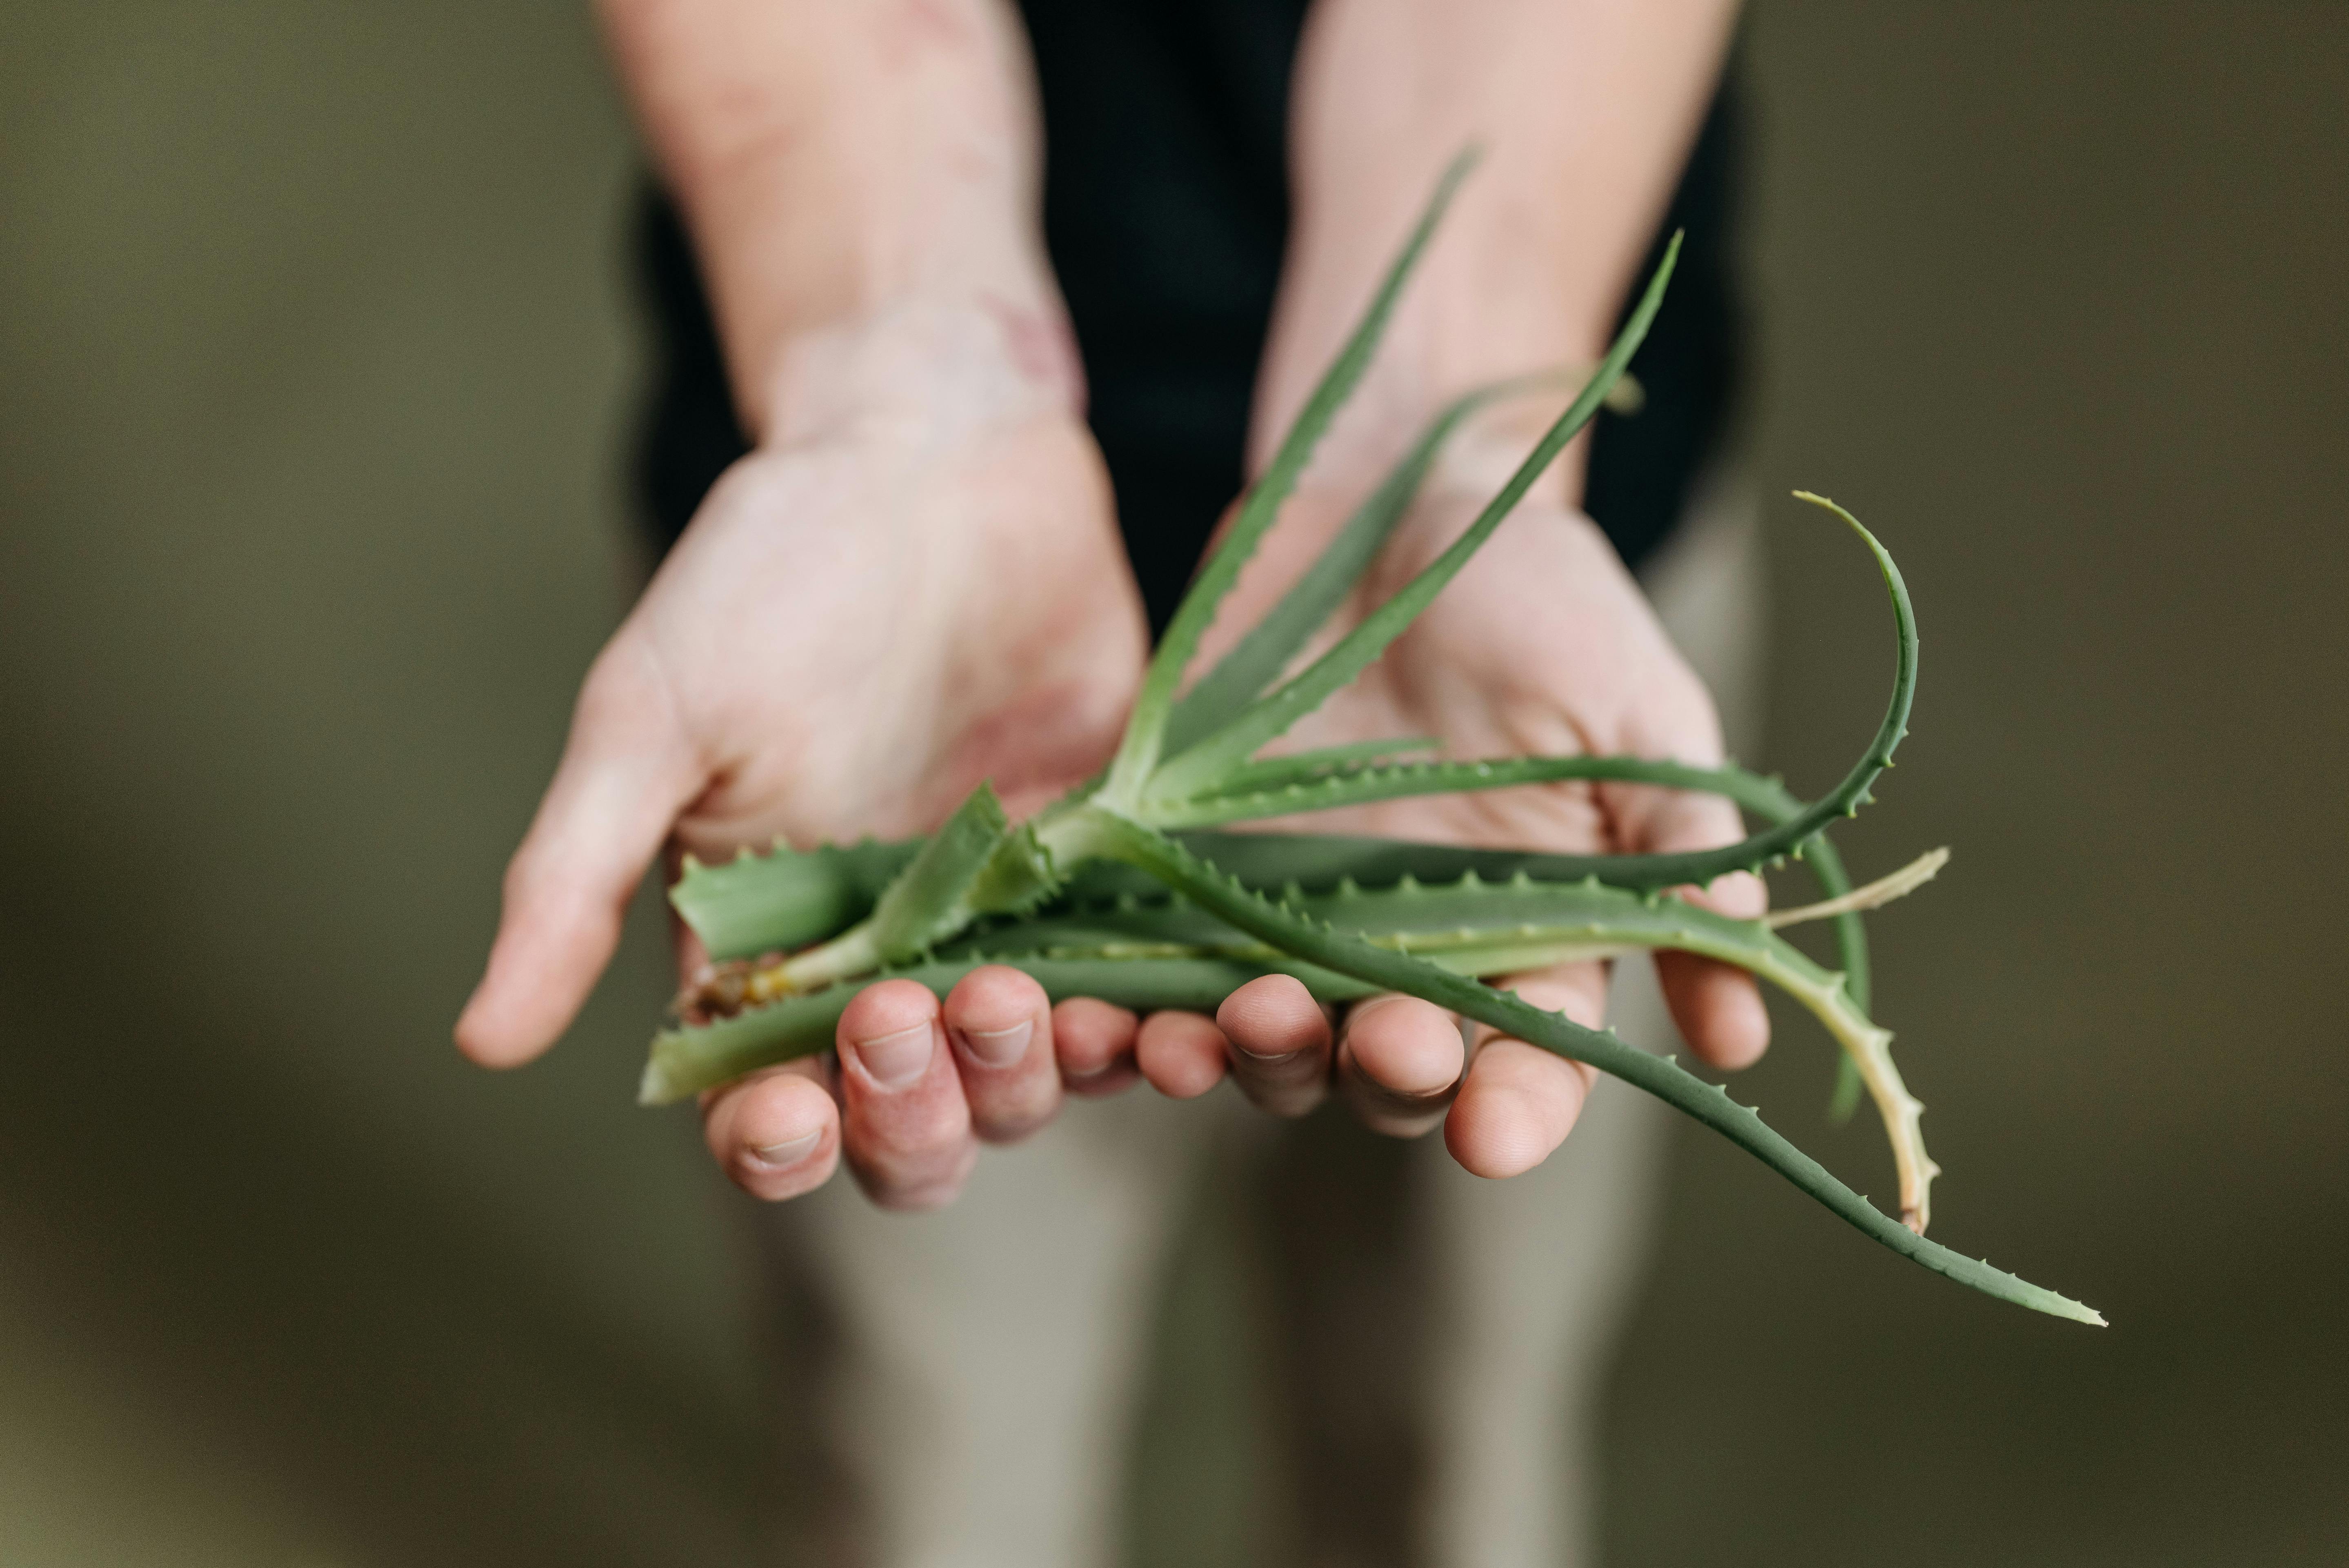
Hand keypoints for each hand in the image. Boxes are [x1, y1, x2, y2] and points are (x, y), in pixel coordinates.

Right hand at [455, 306, 1148, 1207]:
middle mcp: (890, 962)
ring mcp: (1011, 924)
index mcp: (763, 952)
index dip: (780, 1143)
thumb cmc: (767, 571)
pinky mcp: (1117, 873)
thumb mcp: (651, 716)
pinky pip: (1150, 988)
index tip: (792, 1112)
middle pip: (914, 1127)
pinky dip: (1169, 1025)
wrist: (935, 453)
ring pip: (1035, 1079)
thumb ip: (574, 880)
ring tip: (1039, 1006)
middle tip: (914, 1017)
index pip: (767, 1109)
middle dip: (917, 1113)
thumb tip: (480, 1038)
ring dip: (1037, 1077)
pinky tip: (1190, 1015)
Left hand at [1068, 468, 1770, 1175]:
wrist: (1395, 498)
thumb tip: (1747, 1028)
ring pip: (1264, 1043)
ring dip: (1244, 1059)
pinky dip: (1121, 1009)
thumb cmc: (1540, 597)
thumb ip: (1678, 852)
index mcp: (1529, 933)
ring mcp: (1288, 917)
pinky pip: (1149, 969)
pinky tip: (1094, 1013)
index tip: (1493, 1135)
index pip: (1529, 1063)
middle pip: (1389, 1074)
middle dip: (1381, 1076)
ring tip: (1215, 1035)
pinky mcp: (1186, 870)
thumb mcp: (1635, 710)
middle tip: (1377, 1040)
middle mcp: (1407, 950)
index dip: (1515, 1112)